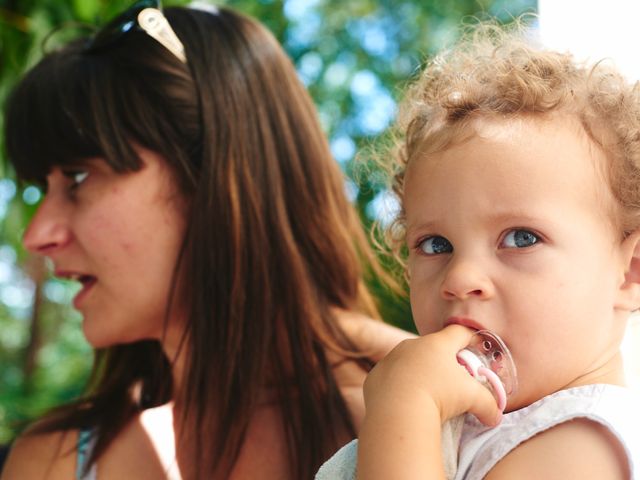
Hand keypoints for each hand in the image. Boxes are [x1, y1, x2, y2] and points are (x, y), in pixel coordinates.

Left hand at [363, 324, 502, 426]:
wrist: (396, 411)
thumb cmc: (439, 397)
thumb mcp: (472, 399)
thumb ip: (488, 405)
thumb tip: (495, 417)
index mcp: (437, 344)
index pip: (458, 332)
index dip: (468, 337)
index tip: (474, 345)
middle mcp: (412, 345)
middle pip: (432, 347)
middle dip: (443, 360)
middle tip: (452, 379)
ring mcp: (391, 358)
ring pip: (409, 361)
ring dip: (418, 373)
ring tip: (426, 393)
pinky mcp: (376, 375)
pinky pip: (391, 377)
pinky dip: (399, 387)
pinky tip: (405, 401)